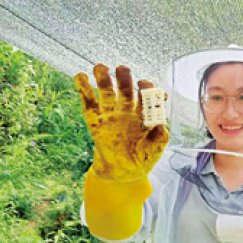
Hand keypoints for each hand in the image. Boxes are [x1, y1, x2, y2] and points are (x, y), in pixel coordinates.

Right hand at [74, 64, 168, 181]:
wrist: (122, 175)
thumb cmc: (143, 160)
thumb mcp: (155, 150)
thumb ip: (159, 137)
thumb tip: (161, 125)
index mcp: (144, 114)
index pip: (146, 96)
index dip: (146, 88)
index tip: (144, 84)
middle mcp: (127, 110)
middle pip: (126, 90)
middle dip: (124, 79)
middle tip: (122, 69)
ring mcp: (110, 115)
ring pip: (106, 93)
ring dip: (103, 79)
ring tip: (100, 67)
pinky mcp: (95, 122)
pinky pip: (89, 104)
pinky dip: (84, 90)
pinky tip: (80, 77)